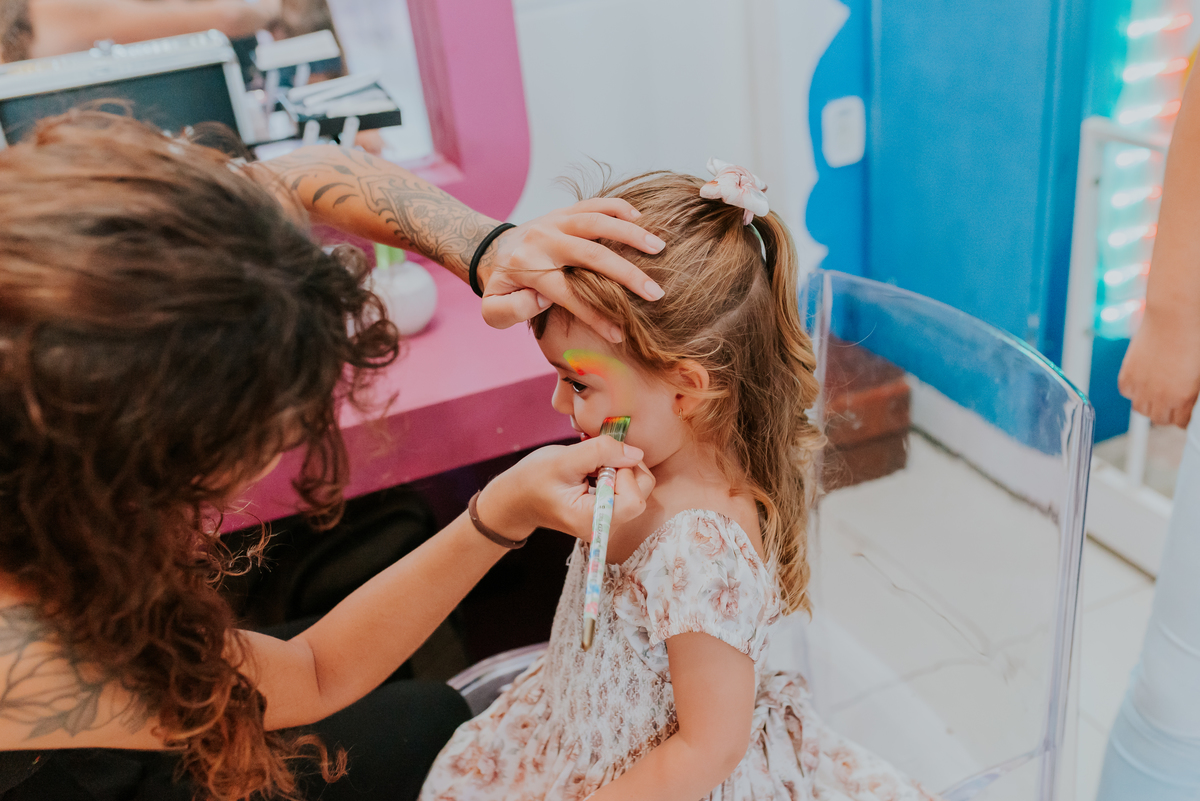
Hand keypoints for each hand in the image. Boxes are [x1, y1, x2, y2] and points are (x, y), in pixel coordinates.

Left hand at [478, 199, 667, 342]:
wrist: (494, 251)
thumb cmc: (502, 287)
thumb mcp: (493, 310)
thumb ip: (510, 311)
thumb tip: (542, 299)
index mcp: (528, 267)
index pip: (568, 294)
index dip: (595, 315)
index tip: (619, 333)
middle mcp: (543, 240)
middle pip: (591, 255)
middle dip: (626, 275)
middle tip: (655, 294)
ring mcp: (555, 221)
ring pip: (596, 222)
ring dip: (631, 234)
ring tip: (659, 248)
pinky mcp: (565, 212)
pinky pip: (595, 203)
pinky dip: (619, 208)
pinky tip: (643, 220)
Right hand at [478, 436, 654, 540]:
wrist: (516, 498)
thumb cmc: (532, 479)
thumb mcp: (563, 459)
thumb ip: (601, 452)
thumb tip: (636, 453)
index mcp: (592, 520)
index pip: (634, 500)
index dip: (625, 474)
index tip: (601, 462)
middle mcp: (605, 526)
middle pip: (642, 493)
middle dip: (626, 468)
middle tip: (597, 460)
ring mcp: (608, 520)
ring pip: (638, 488)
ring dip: (620, 468)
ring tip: (591, 465)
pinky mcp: (608, 511)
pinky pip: (627, 488)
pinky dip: (615, 472)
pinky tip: (593, 471)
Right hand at [1119, 315, 1199, 426]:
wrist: (1175, 316)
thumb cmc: (1196, 339)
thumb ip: (1192, 391)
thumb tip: (1188, 399)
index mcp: (1182, 398)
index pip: (1179, 423)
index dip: (1182, 418)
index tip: (1184, 411)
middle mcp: (1159, 396)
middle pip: (1158, 419)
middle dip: (1165, 413)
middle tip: (1171, 403)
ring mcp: (1141, 385)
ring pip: (1140, 408)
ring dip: (1148, 403)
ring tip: (1156, 393)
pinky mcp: (1128, 372)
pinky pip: (1127, 391)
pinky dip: (1133, 389)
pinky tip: (1143, 380)